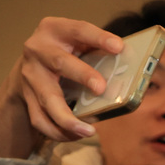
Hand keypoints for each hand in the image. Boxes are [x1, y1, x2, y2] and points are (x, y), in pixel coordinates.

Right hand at [0, 18, 122, 158]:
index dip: (98, 37)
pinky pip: (40, 119)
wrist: (33, 62)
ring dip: (67, 118)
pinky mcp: (28, 97)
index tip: (119, 46)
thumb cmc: (68, 50)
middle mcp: (38, 50)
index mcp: (55, 29)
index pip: (78, 29)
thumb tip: (136, 70)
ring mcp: (31, 75)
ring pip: (47, 99)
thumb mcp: (81, 42)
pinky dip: (59, 132)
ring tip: (89, 132)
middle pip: (59, 62)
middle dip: (82, 75)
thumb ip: (101, 50)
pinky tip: (78, 136)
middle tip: (101, 88)